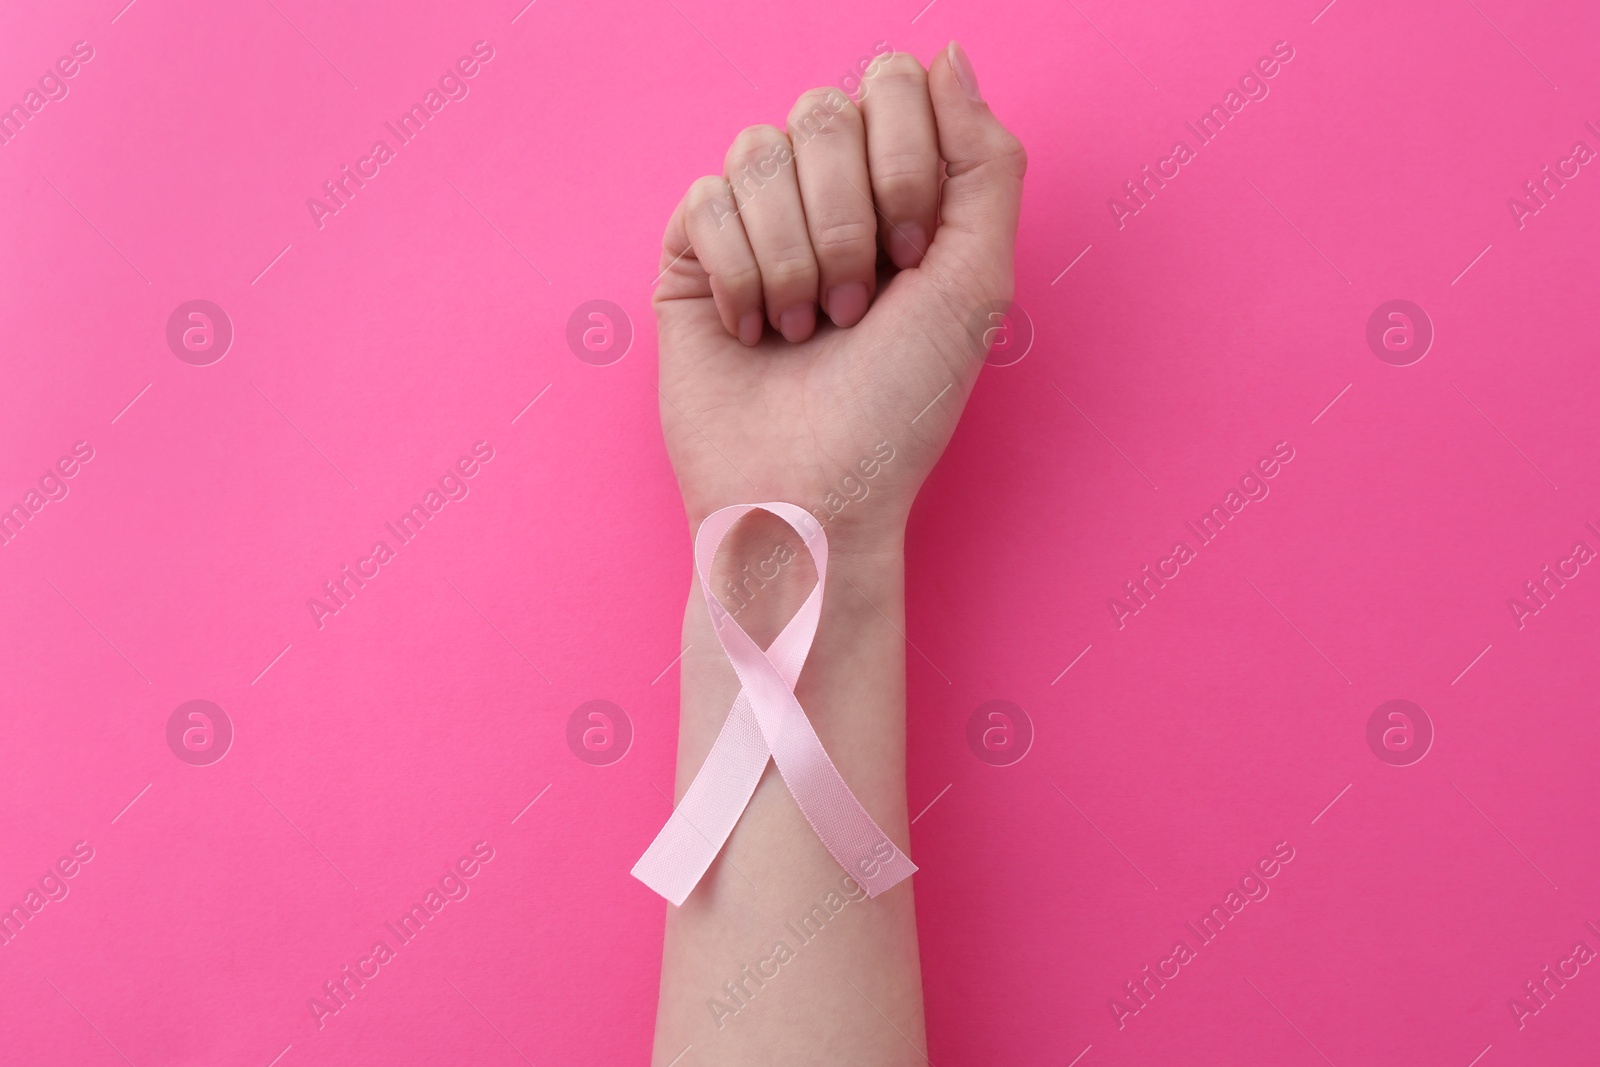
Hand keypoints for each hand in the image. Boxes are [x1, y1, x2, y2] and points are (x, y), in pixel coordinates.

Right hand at [653, 42, 1025, 552]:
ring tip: (806, 329)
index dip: (902, 162)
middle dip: (848, 220)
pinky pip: (704, 200)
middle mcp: (826, 196)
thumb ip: (985, 160)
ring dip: (794, 258)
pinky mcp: (692, 256)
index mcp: (899, 191)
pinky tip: (752, 333)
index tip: (911, 257)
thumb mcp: (976, 282)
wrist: (811, 493)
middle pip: (821, 109)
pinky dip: (740, 274)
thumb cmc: (900, 406)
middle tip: (856, 309)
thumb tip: (946, 52)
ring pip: (757, 150)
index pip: (891, 83)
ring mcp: (754, 222)